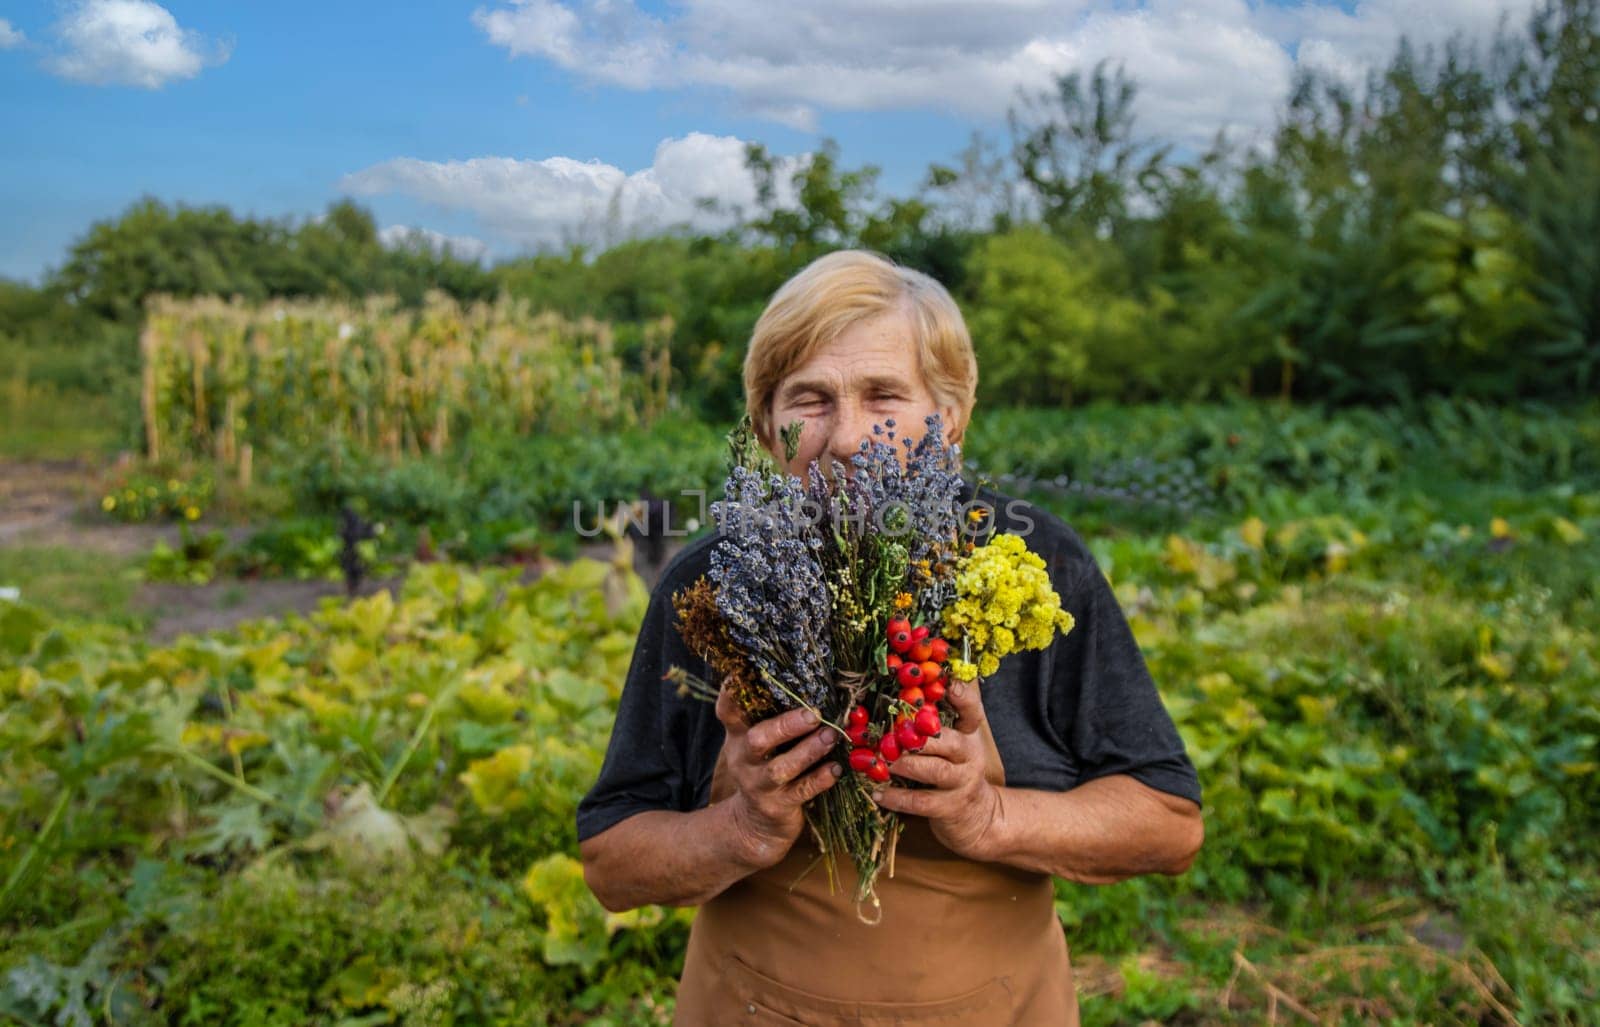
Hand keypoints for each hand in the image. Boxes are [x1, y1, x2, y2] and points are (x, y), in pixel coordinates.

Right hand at [714, 685, 842, 869]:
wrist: (755, 825)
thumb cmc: (764, 768)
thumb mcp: (757, 744)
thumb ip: (768, 715)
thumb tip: (803, 676)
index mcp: (738, 738)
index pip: (728, 712)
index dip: (732, 694)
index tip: (742, 674)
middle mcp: (745, 760)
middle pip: (756, 739)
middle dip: (785, 726)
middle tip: (813, 714)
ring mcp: (760, 785)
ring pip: (782, 768)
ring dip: (809, 751)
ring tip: (831, 736)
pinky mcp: (779, 807)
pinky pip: (802, 791)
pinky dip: (820, 779)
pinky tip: (836, 768)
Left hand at [871, 678, 1002, 860]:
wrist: (977, 814)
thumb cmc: (954, 768)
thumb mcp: (952, 741)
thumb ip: (931, 719)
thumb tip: (899, 688)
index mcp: (969, 733)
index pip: (971, 711)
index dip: (962, 697)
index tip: (948, 685)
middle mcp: (969, 755)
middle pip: (949, 741)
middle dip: (918, 734)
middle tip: (891, 730)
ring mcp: (962, 782)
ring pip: (934, 770)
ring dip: (905, 764)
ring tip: (881, 759)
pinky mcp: (949, 807)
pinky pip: (921, 802)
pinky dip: (897, 797)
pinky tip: (877, 792)